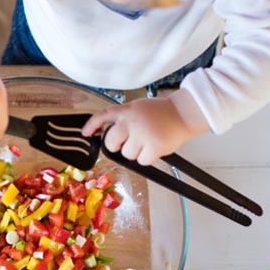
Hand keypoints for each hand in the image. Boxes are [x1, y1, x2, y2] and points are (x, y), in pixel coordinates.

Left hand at [82, 93, 208, 164]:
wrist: (184, 114)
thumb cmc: (161, 113)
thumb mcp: (138, 108)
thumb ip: (123, 118)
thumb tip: (106, 133)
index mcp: (127, 110)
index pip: (103, 116)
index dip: (91, 125)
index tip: (85, 133)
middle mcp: (132, 122)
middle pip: (111, 142)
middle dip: (116, 146)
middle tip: (128, 142)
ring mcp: (142, 134)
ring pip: (127, 154)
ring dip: (135, 152)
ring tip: (147, 141)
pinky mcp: (153, 147)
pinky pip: (141, 161)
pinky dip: (147, 158)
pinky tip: (154, 148)